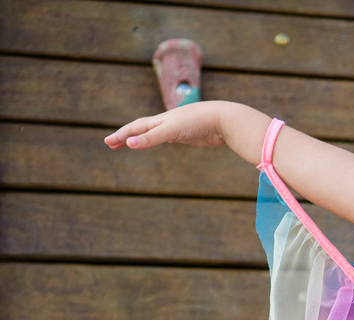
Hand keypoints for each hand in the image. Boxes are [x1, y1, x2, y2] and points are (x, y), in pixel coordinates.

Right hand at [104, 100, 228, 149]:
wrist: (225, 119)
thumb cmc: (199, 121)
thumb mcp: (172, 130)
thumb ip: (152, 138)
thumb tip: (129, 145)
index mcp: (162, 120)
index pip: (136, 128)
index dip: (121, 135)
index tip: (107, 142)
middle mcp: (168, 122)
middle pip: (142, 129)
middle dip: (126, 137)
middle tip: (111, 144)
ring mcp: (180, 128)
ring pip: (156, 133)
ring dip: (142, 137)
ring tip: (133, 142)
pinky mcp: (192, 135)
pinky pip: (172, 137)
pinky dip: (162, 139)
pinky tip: (165, 141)